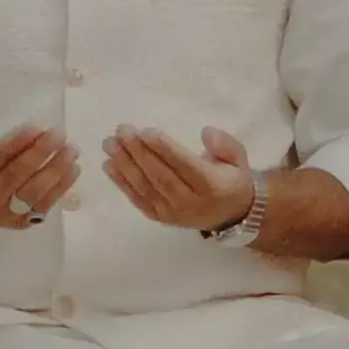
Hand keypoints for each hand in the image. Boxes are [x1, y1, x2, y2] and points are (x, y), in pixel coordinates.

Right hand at [0, 126, 76, 271]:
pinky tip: (74, 170)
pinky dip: (60, 189)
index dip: (17, 143)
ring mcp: (4, 214)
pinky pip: (42, 207)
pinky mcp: (18, 223)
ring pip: (33, 194)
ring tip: (72, 150)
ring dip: (56, 172)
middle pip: (17, 176)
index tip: (37, 127)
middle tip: (60, 134)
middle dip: (40, 154)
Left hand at [107, 123, 260, 237]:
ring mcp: (173, 213)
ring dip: (125, 166)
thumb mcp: (239, 158)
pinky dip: (122, 184)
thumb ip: (226, 145)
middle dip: (139, 153)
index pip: (185, 166)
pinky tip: (109, 166)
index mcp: (212, 186)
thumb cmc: (232, 179)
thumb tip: (206, 133)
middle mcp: (190, 202)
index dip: (164, 149)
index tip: (145, 132)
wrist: (232, 215)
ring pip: (146, 188)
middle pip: (161, 176)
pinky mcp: (161, 218)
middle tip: (122, 131)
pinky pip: (139, 200)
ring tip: (110, 145)